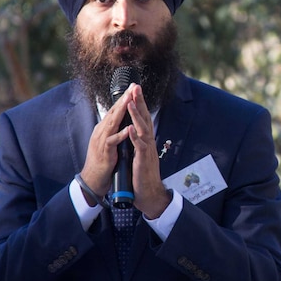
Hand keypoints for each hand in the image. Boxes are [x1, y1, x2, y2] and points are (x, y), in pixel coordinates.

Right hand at [78, 91, 131, 198]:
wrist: (93, 179)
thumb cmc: (103, 160)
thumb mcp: (109, 141)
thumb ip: (114, 130)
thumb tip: (120, 119)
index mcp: (104, 128)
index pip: (115, 110)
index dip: (124, 98)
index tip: (134, 88)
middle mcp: (102, 131)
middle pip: (114, 112)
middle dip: (124, 99)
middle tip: (133, 87)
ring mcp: (102, 140)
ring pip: (112, 123)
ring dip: (121, 111)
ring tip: (130, 101)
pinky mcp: (105, 152)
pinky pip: (113, 141)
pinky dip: (120, 134)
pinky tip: (128, 128)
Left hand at [123, 84, 171, 218]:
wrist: (149, 194)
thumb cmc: (142, 174)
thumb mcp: (139, 153)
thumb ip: (137, 141)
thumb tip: (133, 128)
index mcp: (146, 139)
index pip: (143, 117)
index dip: (139, 103)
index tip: (134, 89)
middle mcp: (149, 142)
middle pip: (145, 118)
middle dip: (140, 102)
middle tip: (136, 87)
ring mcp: (147, 150)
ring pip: (143, 129)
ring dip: (137, 115)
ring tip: (131, 102)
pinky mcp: (144, 161)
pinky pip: (140, 147)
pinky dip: (135, 137)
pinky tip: (131, 128)